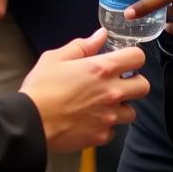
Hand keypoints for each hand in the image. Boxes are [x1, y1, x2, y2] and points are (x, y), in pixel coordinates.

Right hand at [20, 28, 148, 151]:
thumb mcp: (57, 58)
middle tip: (119, 83)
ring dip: (122, 107)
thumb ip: (83, 45)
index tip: (124, 60)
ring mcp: (107, 116)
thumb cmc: (41, 87)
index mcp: (102, 69)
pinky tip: (93, 120)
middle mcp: (111, 92)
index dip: (133, 57)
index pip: (138, 57)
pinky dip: (107, 126)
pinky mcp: (100, 136)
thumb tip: (101, 35)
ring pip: (132, 112)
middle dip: (134, 83)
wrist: (29, 123)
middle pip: (144, 86)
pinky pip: (114, 131)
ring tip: (105, 104)